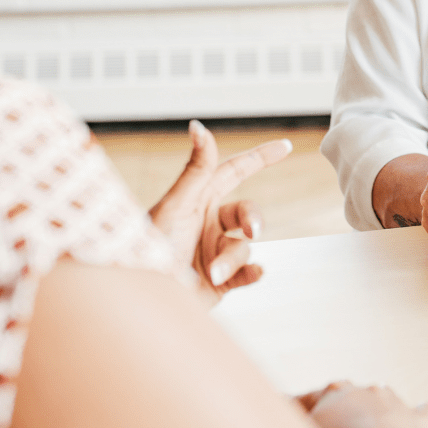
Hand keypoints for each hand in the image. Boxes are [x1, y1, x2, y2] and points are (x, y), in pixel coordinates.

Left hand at [148, 119, 290, 300]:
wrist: (141, 301)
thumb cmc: (150, 251)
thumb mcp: (175, 206)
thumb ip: (195, 169)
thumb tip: (199, 126)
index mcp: (196, 200)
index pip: (233, 172)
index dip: (259, 158)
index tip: (286, 146)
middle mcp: (207, 224)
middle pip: (246, 212)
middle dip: (253, 219)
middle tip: (252, 231)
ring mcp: (214, 252)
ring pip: (244, 247)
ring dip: (231, 259)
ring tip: (211, 272)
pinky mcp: (219, 281)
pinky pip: (247, 273)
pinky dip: (252, 273)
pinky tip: (256, 273)